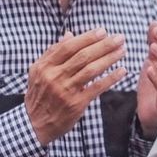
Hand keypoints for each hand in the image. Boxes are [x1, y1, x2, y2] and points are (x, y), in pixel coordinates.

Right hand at [26, 28, 126, 145]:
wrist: (34, 125)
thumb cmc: (39, 95)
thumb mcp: (38, 72)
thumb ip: (52, 52)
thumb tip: (69, 34)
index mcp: (45, 66)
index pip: (68, 46)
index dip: (87, 37)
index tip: (103, 31)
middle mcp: (54, 77)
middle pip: (83, 56)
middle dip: (104, 45)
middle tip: (119, 38)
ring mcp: (65, 91)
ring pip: (92, 70)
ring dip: (110, 58)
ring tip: (123, 50)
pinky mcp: (76, 104)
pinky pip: (97, 88)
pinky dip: (111, 78)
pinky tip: (122, 70)